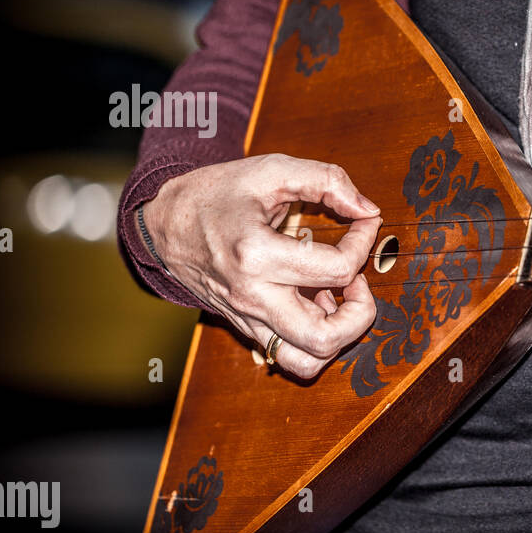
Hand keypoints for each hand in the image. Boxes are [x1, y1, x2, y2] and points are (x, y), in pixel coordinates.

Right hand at [137, 153, 381, 378]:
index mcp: (256, 255)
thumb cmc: (216, 195)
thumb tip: (368, 210)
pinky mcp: (247, 329)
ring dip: (339, 337)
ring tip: (337, 298)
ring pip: (307, 362)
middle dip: (361, 312)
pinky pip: (290, 358)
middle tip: (358, 279)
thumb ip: (327, 180)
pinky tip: (316, 304)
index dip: (365, 244)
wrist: (164, 225)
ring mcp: (248, 319)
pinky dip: (316, 341)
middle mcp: (252, 297)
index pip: (337, 269)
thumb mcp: (271, 170)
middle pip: (325, 337)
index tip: (365, 223)